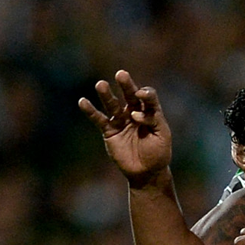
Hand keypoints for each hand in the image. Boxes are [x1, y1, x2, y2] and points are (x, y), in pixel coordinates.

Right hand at [79, 70, 171, 186]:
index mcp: (151, 111)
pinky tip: (83, 101)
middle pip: (130, 95)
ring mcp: (121, 121)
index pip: (148, 97)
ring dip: (107, 95)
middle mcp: (135, 112)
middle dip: (126, 85)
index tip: (141, 96)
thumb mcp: (162, 135)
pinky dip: (91, 111)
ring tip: (101, 84)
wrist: (147, 171)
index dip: (145, 94)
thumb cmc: (158, 152)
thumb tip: (134, 113)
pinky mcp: (109, 131)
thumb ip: (152, 120)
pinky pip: (99, 119)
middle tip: (121, 74)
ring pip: (113, 105)